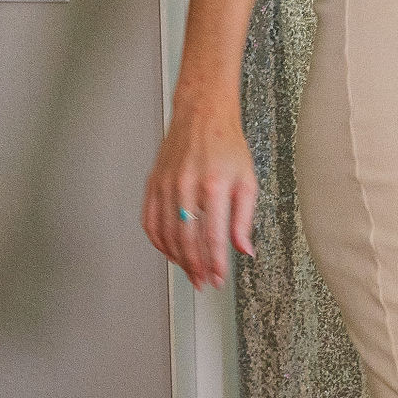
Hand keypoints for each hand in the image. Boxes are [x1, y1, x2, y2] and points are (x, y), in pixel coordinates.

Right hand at [143, 108, 258, 288]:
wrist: (202, 114)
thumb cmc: (227, 144)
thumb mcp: (248, 181)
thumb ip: (245, 219)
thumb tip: (244, 250)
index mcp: (213, 185)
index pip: (212, 236)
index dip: (215, 263)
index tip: (219, 279)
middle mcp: (186, 186)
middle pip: (186, 240)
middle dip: (196, 267)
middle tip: (204, 282)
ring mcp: (166, 185)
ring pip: (166, 234)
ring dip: (177, 259)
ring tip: (190, 272)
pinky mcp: (153, 183)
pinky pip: (150, 221)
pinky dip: (158, 241)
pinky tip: (170, 251)